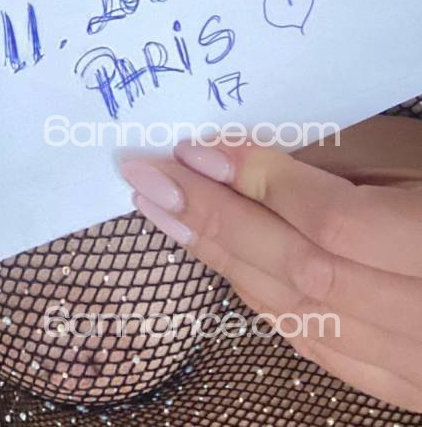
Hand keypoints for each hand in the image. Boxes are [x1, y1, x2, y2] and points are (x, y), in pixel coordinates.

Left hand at [118, 133, 421, 411]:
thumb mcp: (416, 155)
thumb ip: (338, 157)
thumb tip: (240, 154)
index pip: (336, 223)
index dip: (260, 184)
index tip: (192, 148)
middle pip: (305, 271)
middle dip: (214, 220)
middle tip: (144, 176)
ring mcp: (421, 366)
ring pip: (302, 315)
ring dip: (221, 260)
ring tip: (161, 212)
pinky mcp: (407, 389)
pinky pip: (319, 348)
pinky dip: (262, 301)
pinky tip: (217, 264)